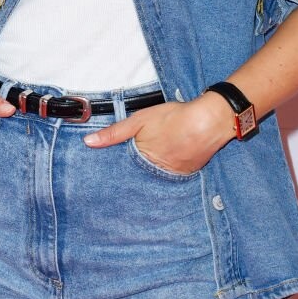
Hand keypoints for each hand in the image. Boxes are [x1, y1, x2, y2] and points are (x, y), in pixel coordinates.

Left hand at [83, 92, 235, 173]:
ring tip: (145, 174)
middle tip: (124, 181)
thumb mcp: (139, 121)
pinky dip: (168, 173)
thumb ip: (114, 133)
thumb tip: (88, 143)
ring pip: (157, 178)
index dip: (118, 173)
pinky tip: (167, 165)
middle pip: (141, 178)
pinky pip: (173, 177)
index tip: (108, 179)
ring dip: (151, 176)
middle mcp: (157, 172)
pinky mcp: (188, 173)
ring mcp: (174, 175)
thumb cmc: (174, 117)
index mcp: (142, 160)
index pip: (124, 173)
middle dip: (133, 178)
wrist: (209, 121)